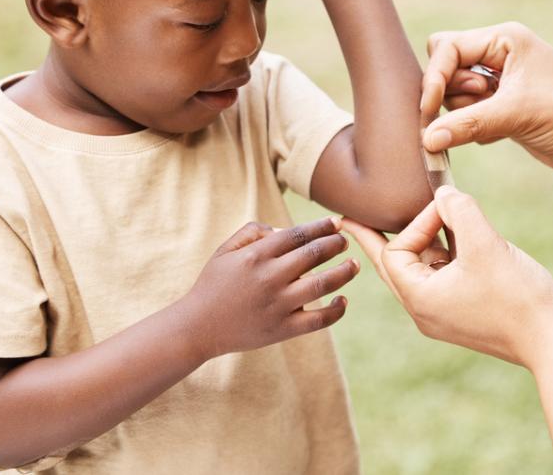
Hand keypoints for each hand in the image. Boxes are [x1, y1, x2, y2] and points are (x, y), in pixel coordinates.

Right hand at [179, 217, 357, 361]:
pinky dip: (335, 310)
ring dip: (344, 272)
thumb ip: (252, 232)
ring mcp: (278, 304)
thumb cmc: (213, 285)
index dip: (322, 226)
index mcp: (256, 255)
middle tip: (345, 241)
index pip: (298, 234)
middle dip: (336, 244)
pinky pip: (318, 319)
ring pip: (322, 283)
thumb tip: (282, 228)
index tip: (336, 223)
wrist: (197, 327)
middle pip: (314, 254)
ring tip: (354, 265)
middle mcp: (270, 277)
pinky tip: (343, 301)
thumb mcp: (224, 251)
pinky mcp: (283, 329)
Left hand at [342, 186, 552, 368]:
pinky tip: (458, 238)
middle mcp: (424, 311)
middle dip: (374, 239)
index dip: (417, 223)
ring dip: (423, 241)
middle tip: (345, 221)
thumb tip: (443, 195)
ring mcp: (444, 315)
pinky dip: (444, 255)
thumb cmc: (519, 296)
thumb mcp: (485, 243)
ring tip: (420, 219)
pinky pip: (441, 279)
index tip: (447, 210)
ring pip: (420, 270)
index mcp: (419, 298)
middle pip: (392, 265)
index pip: (395, 251)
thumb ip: (459, 209)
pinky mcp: (463, 314)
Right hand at [421, 22, 552, 174]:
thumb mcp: (515, 116)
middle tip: (478, 106)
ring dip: (464, 112)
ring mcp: (499, 80)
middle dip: (450, 92)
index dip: (434, 78)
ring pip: (453, 92)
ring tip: (497, 122)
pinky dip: (473, 126)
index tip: (429, 110)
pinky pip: (465, 112)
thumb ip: (467, 123)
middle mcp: (499, 53)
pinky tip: (503, 133)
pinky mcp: (499, 105)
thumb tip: (427, 139)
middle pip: (445, 65)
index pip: (447, 48)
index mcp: (505, 39)